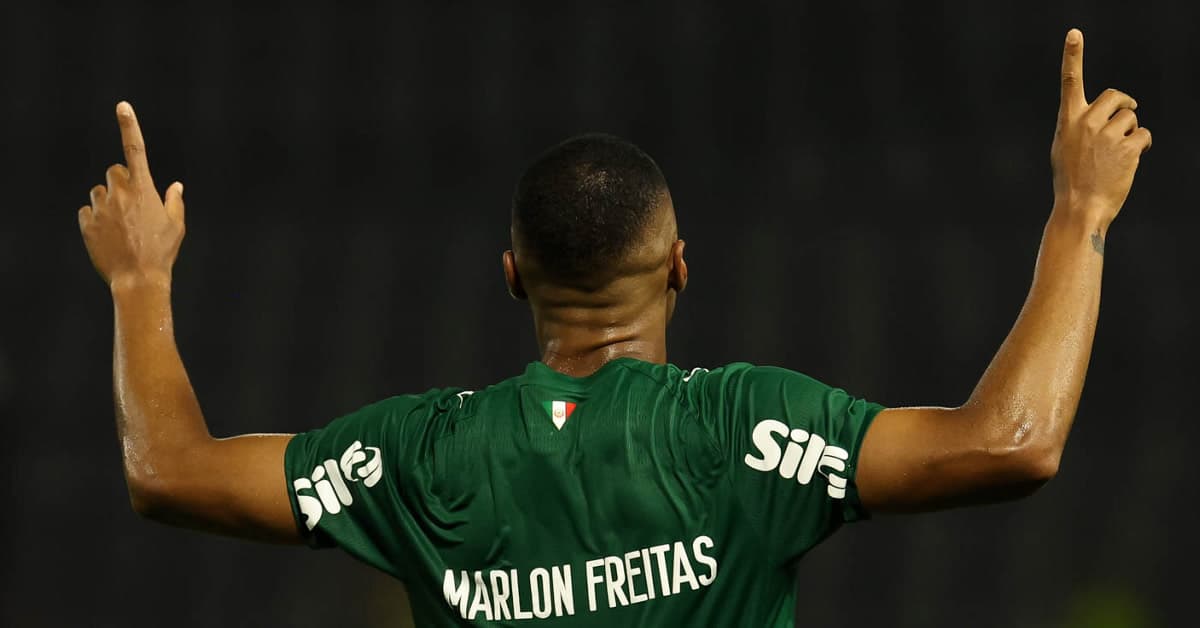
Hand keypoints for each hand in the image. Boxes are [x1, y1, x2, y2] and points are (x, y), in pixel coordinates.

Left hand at [79, 102, 184, 288]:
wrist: (138, 279)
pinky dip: (96, 221)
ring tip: (121, 228)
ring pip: (99, 193)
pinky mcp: (86, 223)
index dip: (129, 125)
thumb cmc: (162, 252)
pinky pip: (87, 213)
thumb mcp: (176, 226)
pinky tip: (109, 238)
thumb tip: (176, 186)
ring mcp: (100, 207)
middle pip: (114, 172)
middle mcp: (119, 193)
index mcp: (144, 189)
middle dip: (121, 183)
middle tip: (132, 206)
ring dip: (108, 203)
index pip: (135, 150)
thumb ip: (174, 201)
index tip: (122, 107)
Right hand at [1050, 29, 1151, 234]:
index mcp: (1068, 121)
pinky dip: (1140, 145)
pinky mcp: (1128, 146)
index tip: (1073, 34)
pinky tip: (1129, 160)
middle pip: (1116, 96)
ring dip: (1130, 132)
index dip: (1072, 56)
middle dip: (1124, 105)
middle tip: (1126, 116)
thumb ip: (1079, 126)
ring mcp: (1108, 134)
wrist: (1080, 208)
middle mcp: (1086, 122)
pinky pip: (1143, 134)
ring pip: (1131, 118)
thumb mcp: (1065, 148)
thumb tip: (1106, 115)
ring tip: (1118, 154)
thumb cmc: (1071, 180)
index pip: (1070, 81)